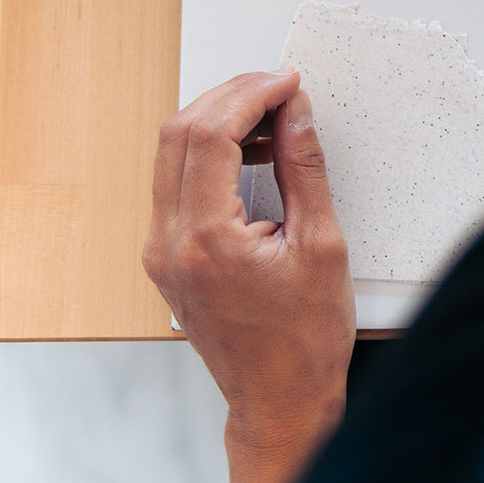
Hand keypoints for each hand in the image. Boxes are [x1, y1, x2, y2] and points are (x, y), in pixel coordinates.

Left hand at [143, 70, 353, 482]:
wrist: (279, 398)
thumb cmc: (304, 341)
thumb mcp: (322, 245)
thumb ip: (305, 170)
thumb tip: (296, 115)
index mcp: (207, 240)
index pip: (210, 135)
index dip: (250, 95)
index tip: (286, 83)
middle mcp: (170, 243)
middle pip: (179, 135)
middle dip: (230, 97)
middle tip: (279, 88)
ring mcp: (161, 251)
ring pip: (171, 155)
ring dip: (218, 123)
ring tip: (273, 120)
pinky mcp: (167, 256)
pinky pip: (177, 184)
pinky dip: (211, 155)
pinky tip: (253, 155)